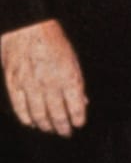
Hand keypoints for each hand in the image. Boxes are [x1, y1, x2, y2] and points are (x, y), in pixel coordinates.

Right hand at [1, 20, 87, 135]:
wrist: (28, 29)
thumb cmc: (54, 43)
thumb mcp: (73, 60)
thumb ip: (77, 82)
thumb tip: (83, 102)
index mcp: (67, 76)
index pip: (76, 106)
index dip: (78, 118)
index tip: (79, 125)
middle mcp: (49, 84)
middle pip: (57, 114)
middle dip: (63, 126)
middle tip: (66, 133)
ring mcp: (30, 85)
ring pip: (38, 115)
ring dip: (46, 126)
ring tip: (51, 130)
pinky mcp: (14, 84)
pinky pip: (20, 108)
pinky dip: (26, 119)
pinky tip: (32, 123)